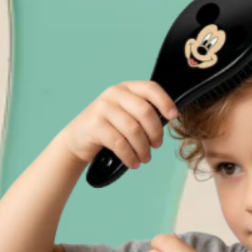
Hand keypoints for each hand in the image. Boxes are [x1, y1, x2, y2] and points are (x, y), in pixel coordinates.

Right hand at [59, 81, 178, 166]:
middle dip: (155, 132)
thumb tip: (171, 118)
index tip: (174, 117)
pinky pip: (120, 143)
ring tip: (144, 158)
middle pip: (145, 111)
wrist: (78, 139)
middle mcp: (114, 94)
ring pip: (133, 130)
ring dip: (143, 148)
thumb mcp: (126, 113)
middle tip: (156, 146)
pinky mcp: (95, 125)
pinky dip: (130, 156)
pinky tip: (133, 163)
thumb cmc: (109, 128)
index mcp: (125, 88)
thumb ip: (144, 112)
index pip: (150, 88)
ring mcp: (102, 107)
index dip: (165, 101)